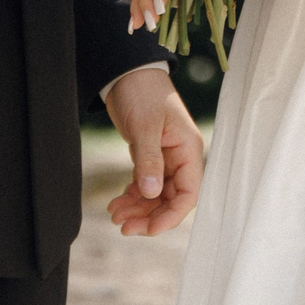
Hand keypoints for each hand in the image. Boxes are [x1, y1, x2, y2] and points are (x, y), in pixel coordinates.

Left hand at [102, 66, 202, 236]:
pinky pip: (144, 186)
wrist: (128, 74)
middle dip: (149, 216)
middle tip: (123, 227)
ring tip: (115, 215)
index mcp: (188, 149)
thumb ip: (149, 161)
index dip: (171, 215)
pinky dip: (132, 197)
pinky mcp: (149, 158)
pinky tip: (116, 203)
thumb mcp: (145, 126)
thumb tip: (151, 194)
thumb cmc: (142, 93)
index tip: (149, 230)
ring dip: (138, 209)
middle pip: (171, 199)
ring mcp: (165, 159)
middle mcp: (179, 157)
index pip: (188, 193)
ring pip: (156, 196)